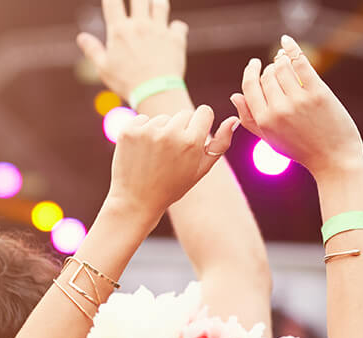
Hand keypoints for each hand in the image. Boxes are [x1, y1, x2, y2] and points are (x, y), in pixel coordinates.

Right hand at [77, 0, 188, 100]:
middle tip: (138, 3)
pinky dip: (177, 28)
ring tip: (155, 6)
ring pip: (160, 4)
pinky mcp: (176, 39)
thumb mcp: (104, 68)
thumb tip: (81, 37)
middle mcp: (140, 25)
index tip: (113, 0)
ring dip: (157, 3)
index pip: (112, 2)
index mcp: (120, 30)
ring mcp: (159, 30)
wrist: (156, 92)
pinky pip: (179, 26)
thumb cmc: (127, 83)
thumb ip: (93, 50)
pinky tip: (174, 32)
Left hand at [106, 105, 237, 218]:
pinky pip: (143, 120)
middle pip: (184, 114)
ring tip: (156, 156)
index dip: (201, 124)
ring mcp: (147, 131)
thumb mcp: (201, 169)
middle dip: (182, 129)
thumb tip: (233, 119)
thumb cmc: (173, 186)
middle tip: (173, 154)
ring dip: (161, 131)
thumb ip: (221, 144)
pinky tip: (142, 152)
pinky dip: (143, 132)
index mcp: (191, 142)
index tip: (195, 136)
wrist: (136, 201)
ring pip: (163, 118)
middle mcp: (170, 133)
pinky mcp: (129, 131)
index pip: (204, 111)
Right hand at [230, 36, 362, 179]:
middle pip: (267, 75)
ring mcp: (298, 100)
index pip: (249, 87)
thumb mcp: (271, 139)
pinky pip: (300, 63)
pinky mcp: (318, 93)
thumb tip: (235, 96)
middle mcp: (278, 109)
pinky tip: (286, 42)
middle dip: (271, 69)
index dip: (251, 72)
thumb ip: (250, 119)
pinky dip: (292, 49)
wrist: (334, 160)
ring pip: (282, 67)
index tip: (255, 64)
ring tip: (285, 59)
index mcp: (264, 121)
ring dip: (282, 60)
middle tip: (278, 68)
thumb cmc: (302, 150)